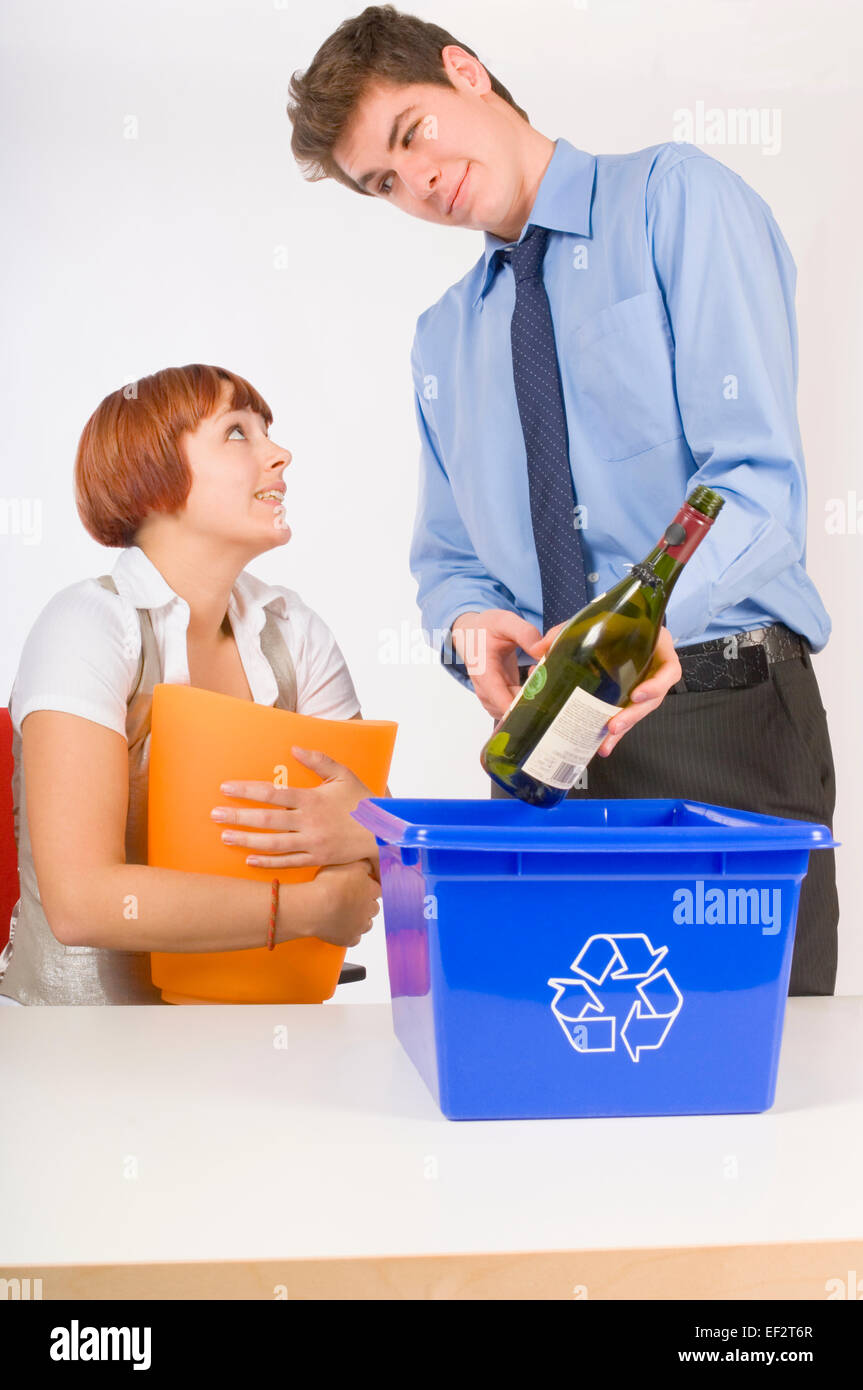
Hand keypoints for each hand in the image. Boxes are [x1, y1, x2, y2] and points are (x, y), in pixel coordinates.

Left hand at [210, 748, 378, 873]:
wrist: (385, 831)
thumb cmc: (363, 801)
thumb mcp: (344, 774)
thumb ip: (319, 760)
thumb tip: (294, 748)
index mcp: (312, 798)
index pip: (273, 793)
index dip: (247, 790)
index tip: (225, 788)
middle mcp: (309, 821)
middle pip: (266, 820)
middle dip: (238, 816)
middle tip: (215, 814)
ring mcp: (312, 842)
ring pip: (272, 843)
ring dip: (246, 840)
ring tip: (225, 836)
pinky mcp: (317, 858)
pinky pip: (288, 862)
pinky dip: (268, 862)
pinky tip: (249, 860)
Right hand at [306, 860, 381, 947]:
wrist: (315, 907)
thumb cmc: (328, 884)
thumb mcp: (347, 863)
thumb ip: (362, 862)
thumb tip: (370, 861)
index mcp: (370, 890)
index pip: (377, 889)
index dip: (368, 888)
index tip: (360, 887)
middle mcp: (368, 908)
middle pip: (374, 907)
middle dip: (366, 904)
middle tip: (351, 900)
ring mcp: (360, 925)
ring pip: (366, 924)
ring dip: (359, 919)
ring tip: (345, 914)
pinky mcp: (349, 939)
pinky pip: (354, 938)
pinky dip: (349, 934)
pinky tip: (340, 928)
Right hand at [451, 609, 545, 719]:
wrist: (471, 633)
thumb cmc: (484, 629)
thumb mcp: (504, 622)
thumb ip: (525, 633)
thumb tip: (541, 650)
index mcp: (484, 673)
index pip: (501, 701)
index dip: (522, 707)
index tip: (542, 701)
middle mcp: (485, 690)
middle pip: (512, 709)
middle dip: (533, 697)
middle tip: (544, 675)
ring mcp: (492, 697)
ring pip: (515, 711)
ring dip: (531, 697)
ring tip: (535, 672)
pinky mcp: (499, 699)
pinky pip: (515, 708)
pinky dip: (528, 698)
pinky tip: (531, 679)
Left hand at [524, 623, 682, 756]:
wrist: (612, 627)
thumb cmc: (610, 622)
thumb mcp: (593, 622)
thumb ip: (568, 631)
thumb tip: (539, 648)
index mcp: (657, 647)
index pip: (670, 669)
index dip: (657, 685)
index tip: (637, 695)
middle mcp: (654, 669)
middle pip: (653, 699)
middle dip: (634, 715)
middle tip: (614, 724)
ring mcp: (644, 686)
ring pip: (639, 712)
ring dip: (623, 728)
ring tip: (605, 740)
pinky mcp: (630, 698)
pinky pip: (626, 716)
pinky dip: (614, 733)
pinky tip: (602, 745)